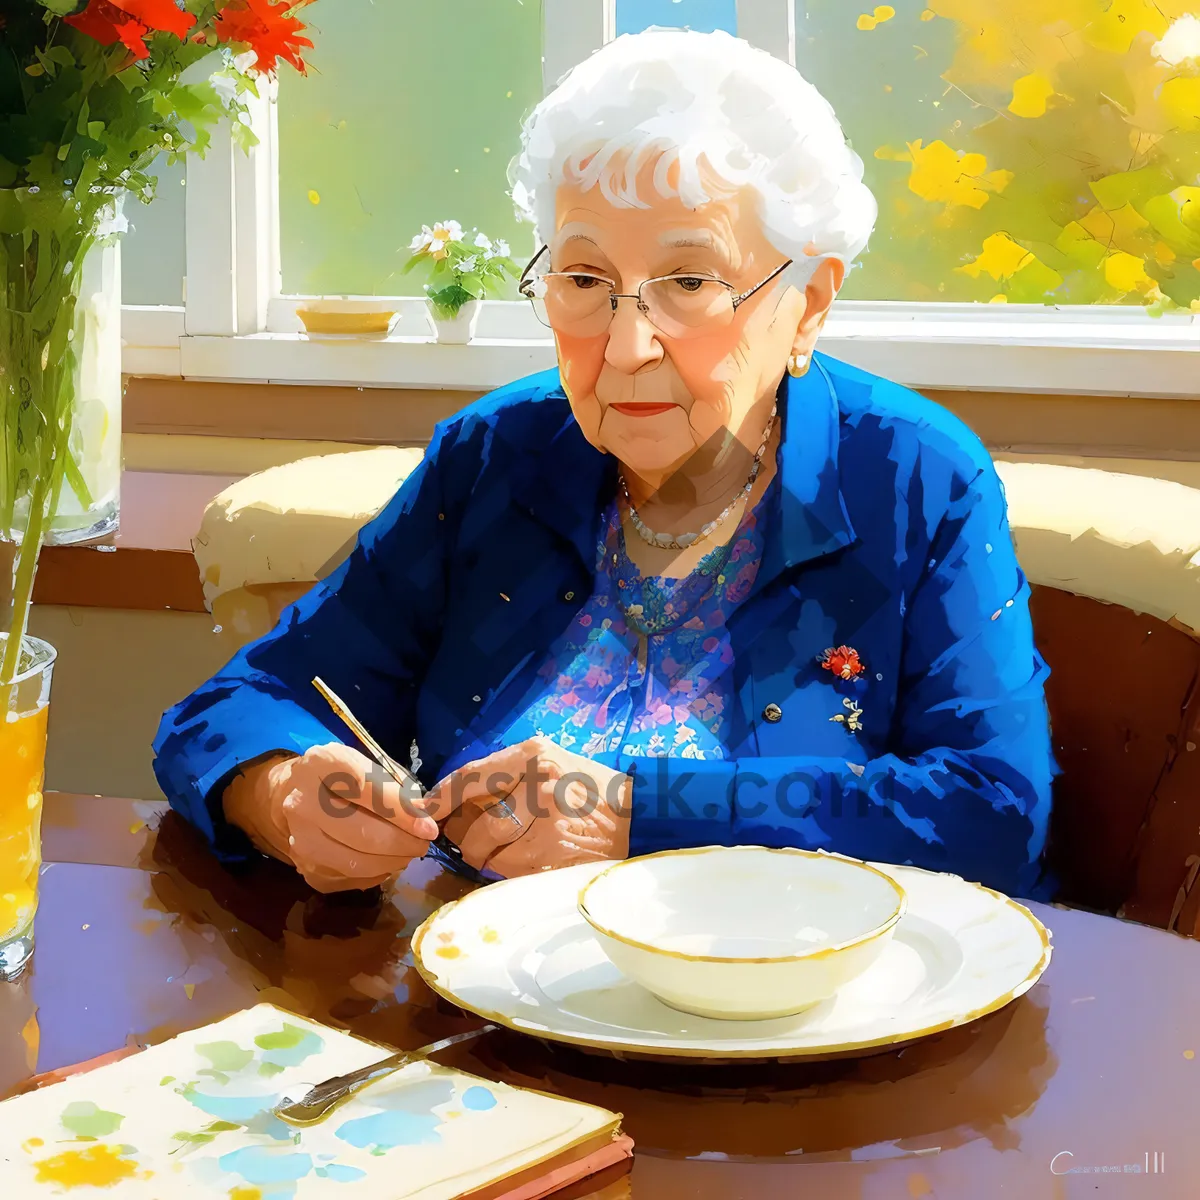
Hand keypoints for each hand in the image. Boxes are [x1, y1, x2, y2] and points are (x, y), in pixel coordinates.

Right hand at [223, 744, 438, 893]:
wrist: (292, 796)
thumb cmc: (341, 777)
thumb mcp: (367, 764)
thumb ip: (399, 785)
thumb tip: (429, 813)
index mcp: (321, 764)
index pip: (367, 789)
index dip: (402, 811)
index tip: (429, 827)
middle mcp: (303, 802)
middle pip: (363, 833)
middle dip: (404, 842)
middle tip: (424, 843)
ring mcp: (300, 839)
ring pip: (358, 862)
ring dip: (394, 861)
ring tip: (409, 851)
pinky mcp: (305, 869)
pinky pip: (352, 878)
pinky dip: (378, 872)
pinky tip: (386, 860)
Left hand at [425, 736, 631, 877]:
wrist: (642, 813)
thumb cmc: (591, 786)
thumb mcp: (552, 761)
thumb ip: (509, 774)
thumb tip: (457, 801)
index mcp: (532, 754)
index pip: (470, 776)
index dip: (441, 798)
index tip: (424, 811)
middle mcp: (536, 782)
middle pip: (476, 824)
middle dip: (467, 840)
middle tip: (470, 842)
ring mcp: (546, 820)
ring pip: (491, 852)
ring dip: (489, 860)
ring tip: (505, 853)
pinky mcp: (555, 852)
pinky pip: (513, 870)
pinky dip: (511, 871)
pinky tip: (527, 861)